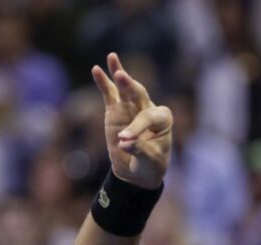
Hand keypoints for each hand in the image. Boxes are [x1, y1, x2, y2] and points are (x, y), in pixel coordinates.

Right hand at [92, 53, 171, 189]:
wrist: (138, 170)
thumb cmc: (149, 164)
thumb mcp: (149, 161)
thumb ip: (139, 149)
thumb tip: (123, 142)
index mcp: (163, 120)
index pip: (148, 118)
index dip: (135, 128)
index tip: (123, 141)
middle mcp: (149, 109)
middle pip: (140, 94)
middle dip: (130, 85)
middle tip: (121, 76)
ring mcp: (131, 107)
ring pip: (126, 88)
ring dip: (119, 73)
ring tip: (112, 58)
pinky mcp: (115, 109)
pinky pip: (109, 94)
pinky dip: (103, 82)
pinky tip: (97, 70)